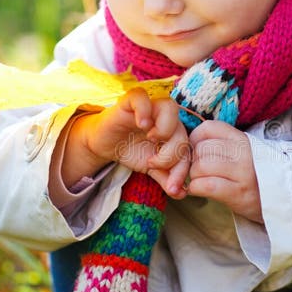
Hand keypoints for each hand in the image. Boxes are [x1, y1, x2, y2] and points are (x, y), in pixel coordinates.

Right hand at [61, 88, 189, 197]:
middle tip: (153, 164)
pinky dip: (144, 110)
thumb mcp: (151, 168)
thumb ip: (167, 178)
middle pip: (182, 131)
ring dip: (164, 128)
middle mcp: (166, 117)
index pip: (188, 148)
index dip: (183, 170)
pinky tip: (141, 125)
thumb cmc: (130, 151)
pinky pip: (142, 97)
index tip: (172, 187)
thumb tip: (182, 193)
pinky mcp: (131, 101)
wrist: (104, 145)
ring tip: (150, 140)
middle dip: (171, 155)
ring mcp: (149, 107)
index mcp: (175, 132)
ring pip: (170, 107)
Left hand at [187, 121, 262, 222]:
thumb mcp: (241, 153)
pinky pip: (206, 185)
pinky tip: (201, 190)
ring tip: (201, 181)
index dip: (195, 139)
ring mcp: (242, 173)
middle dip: (192, 161)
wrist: (280, 200)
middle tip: (199, 171)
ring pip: (201, 166)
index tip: (197, 152)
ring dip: (194, 176)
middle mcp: (243, 153)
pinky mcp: (238, 193)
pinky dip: (196, 188)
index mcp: (242, 139)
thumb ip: (220, 144)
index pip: (208, 128)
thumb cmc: (253, 175)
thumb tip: (186, 144)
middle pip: (201, 149)